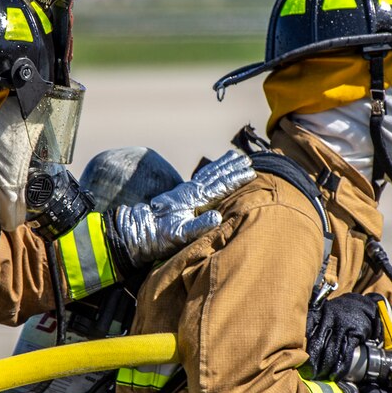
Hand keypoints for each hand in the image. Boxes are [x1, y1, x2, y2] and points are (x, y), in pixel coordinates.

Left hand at [111, 150, 253, 266]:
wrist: (140, 230)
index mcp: (194, 197)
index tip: (251, 171)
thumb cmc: (161, 236)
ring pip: (209, 173)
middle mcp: (191, 190)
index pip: (220, 185)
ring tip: (236, 156)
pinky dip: (212, 171)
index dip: (236, 178)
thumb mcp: (181, 234)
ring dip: (224, 165)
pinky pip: (202, 178)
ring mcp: (186, 191)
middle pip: (216, 174)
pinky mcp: (182, 195)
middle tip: (248, 159)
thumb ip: (199, 226)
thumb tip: (218, 216)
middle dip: (233, 167)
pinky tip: (216, 171)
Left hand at [305, 293, 382, 379]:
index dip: (301, 349)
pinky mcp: (354, 334)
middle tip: (308, 374)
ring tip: (319, 377)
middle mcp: (329, 319)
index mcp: (318, 313)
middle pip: (317, 345)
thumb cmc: (336, 314)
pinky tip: (334, 376)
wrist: (361, 305)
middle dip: (312, 363)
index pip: (307, 332)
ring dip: (325, 368)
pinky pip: (346, 355)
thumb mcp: (322, 313)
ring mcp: (343, 327)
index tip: (296, 361)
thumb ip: (310, 325)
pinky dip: (340, 368)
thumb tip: (298, 345)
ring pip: (331, 352)